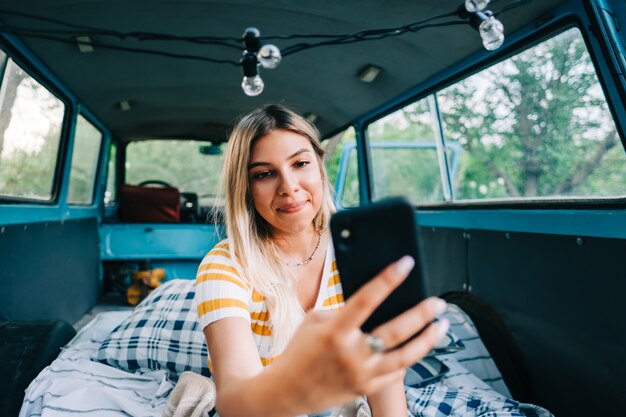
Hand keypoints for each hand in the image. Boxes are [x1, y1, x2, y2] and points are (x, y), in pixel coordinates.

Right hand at [266, 256, 448, 415]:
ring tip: (443, 325)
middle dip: (422, 314)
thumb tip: (376, 300)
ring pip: (406, 357)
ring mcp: (361, 375)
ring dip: (428, 339)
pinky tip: (420, 345)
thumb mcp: (315, 321)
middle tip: (439, 301)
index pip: (367, 298)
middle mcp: (350, 354)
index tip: (407, 262)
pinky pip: (396, 372)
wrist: (286, 392)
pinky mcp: (365, 389)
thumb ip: (344, 310)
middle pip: (396, 331)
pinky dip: (410, 357)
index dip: (388, 278)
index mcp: (335, 331)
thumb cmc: (300, 350)